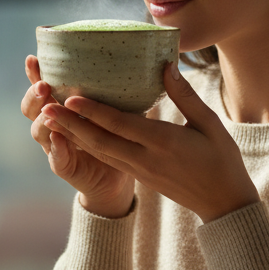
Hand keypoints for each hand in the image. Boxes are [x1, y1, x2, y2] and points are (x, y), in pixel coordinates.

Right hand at [21, 55, 135, 216]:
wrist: (117, 181)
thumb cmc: (119, 140)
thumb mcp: (117, 110)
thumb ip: (116, 89)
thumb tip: (145, 61)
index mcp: (62, 110)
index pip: (41, 89)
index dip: (34, 75)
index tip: (33, 58)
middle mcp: (54, 128)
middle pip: (32, 109)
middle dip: (33, 95)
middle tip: (43, 84)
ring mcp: (57, 150)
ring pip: (39, 133)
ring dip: (43, 119)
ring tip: (50, 108)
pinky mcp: (68, 170)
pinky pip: (58, 160)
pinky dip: (57, 148)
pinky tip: (59, 137)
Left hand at [39, 62, 259, 222]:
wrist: (223, 204)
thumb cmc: (222, 160)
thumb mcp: (209, 124)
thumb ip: (184, 96)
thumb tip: (166, 65)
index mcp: (163, 143)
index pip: (120, 125)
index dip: (93, 112)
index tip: (70, 97)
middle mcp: (145, 159)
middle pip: (100, 140)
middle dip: (70, 124)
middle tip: (45, 106)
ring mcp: (140, 170)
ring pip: (99, 151)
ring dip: (74, 135)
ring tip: (50, 118)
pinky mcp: (139, 176)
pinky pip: (108, 159)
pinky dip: (89, 145)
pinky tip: (75, 134)